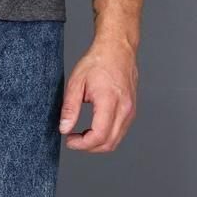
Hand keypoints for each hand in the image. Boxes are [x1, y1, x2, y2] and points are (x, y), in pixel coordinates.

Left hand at [58, 36, 137, 150]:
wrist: (118, 49)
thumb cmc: (97, 62)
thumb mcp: (76, 83)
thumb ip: (70, 109)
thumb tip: (64, 129)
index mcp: (110, 101)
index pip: (99, 136)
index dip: (82, 144)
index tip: (69, 140)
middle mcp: (125, 108)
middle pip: (109, 143)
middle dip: (88, 147)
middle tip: (73, 139)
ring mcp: (131, 110)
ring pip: (116, 140)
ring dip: (98, 143)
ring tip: (82, 134)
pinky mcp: (132, 110)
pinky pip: (120, 131)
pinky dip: (106, 136)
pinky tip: (94, 128)